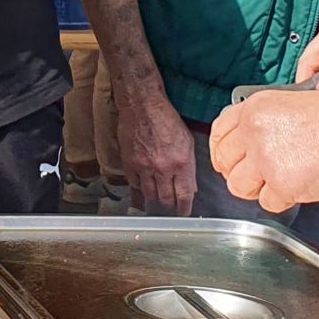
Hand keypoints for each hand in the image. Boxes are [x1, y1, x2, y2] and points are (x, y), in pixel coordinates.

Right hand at [116, 88, 196, 214]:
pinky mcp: (129, 164)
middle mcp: (163, 168)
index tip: (184, 213)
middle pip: (166, 199)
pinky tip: (142, 195)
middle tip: (171, 210)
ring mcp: (144, 167)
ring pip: (150, 195)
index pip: (185, 194)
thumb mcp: (187, 141)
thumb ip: (189, 166)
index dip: (185, 207)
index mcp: (181, 162)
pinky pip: (134, 186)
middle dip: (170, 207)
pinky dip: (139, 192)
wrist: (142, 105)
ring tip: (157, 205)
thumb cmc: (166, 118)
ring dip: (155, 201)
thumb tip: (189, 185)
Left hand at [209, 87, 318, 213]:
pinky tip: (298, 186)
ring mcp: (266, 160)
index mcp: (255, 109)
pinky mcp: (283, 185)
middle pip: (225, 163)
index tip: (227, 159)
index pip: (219, 132)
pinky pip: (268, 203)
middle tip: (256, 176)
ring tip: (278, 181)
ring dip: (257, 188)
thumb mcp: (293, 103)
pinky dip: (282, 199)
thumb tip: (252, 143)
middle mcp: (254, 133)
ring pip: (240, 186)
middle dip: (238, 172)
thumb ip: (266, 122)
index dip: (221, 149)